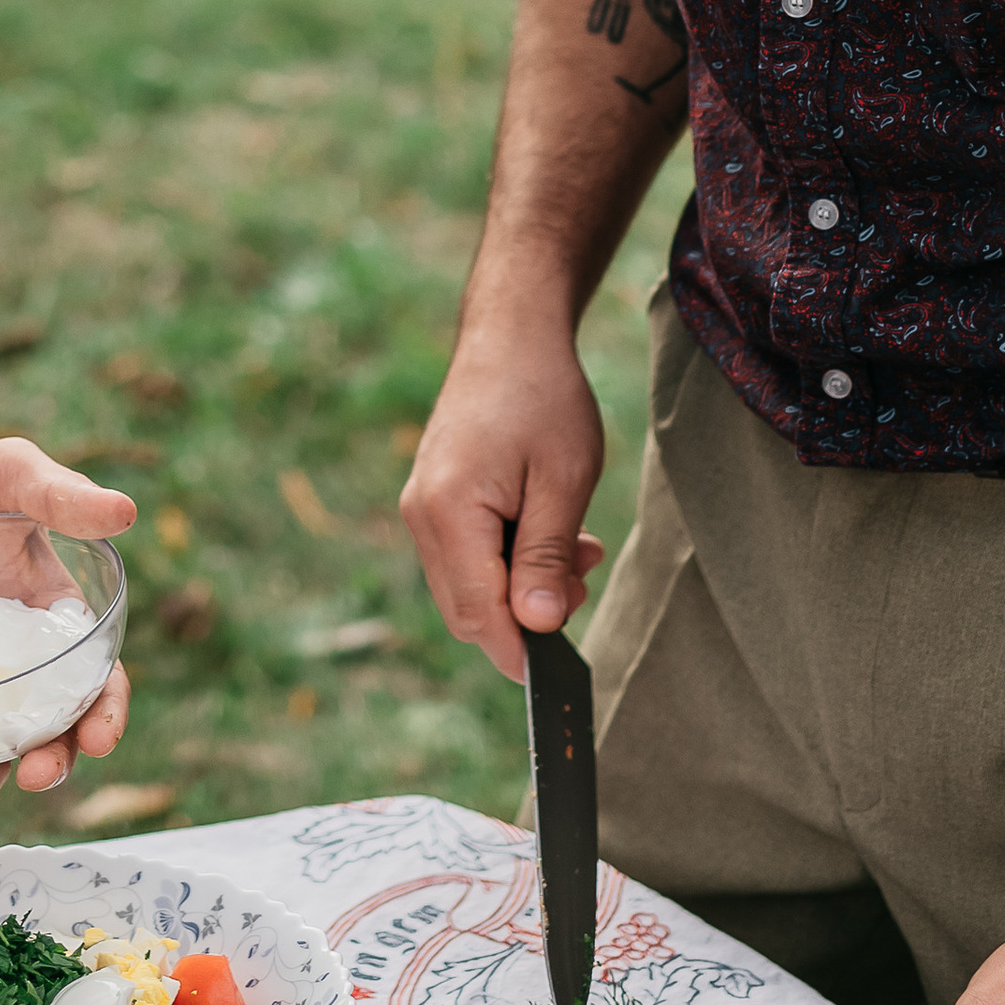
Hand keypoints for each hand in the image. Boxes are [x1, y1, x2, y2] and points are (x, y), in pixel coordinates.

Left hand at [0, 437, 136, 807]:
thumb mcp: (6, 474)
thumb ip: (60, 494)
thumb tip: (126, 510)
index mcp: (48, 622)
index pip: (94, 680)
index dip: (105, 714)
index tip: (100, 740)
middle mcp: (7, 666)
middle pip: (44, 733)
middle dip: (49, 763)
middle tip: (35, 775)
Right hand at [400, 326, 605, 683]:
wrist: (511, 334)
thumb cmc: (544, 398)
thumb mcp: (562, 481)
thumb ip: (545, 558)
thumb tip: (536, 628)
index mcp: (448, 511)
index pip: (477, 615)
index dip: (519, 652)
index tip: (563, 669)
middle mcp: (421, 514)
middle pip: (467, 609)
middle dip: (527, 614)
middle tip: (583, 572)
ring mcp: (422, 506)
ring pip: (469, 585)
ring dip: (522, 584)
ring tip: (577, 545)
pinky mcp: (434, 498)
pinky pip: (467, 555)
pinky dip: (508, 559)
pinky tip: (549, 529)